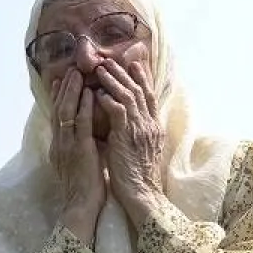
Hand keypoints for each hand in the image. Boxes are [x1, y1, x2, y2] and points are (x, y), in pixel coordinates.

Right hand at [49, 68, 107, 242]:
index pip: (58, 116)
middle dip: (65, 88)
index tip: (62, 81)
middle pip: (59, 109)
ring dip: (72, 90)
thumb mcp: (80, 163)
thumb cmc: (85, 189)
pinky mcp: (79, 149)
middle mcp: (59, 142)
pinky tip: (88, 92)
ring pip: (67, 111)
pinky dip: (83, 106)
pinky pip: (80, 123)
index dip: (60, 98)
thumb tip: (88, 136)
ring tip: (78, 73)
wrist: (81, 207)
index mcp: (59, 146)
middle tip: (70, 69)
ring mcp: (67, 145)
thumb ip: (80, 147)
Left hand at [95, 57, 165, 217]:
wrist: (142, 193)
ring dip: (114, 81)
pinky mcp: (127, 136)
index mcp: (154, 127)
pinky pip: (118, 111)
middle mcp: (149, 124)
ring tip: (101, 69)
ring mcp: (139, 129)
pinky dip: (109, 100)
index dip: (142, 78)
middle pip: (139, 91)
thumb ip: (138, 131)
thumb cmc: (138, 175)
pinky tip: (98, 93)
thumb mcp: (143, 148)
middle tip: (112, 60)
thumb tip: (130, 120)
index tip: (134, 64)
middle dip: (125, 73)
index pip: (150, 96)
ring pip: (128, 96)